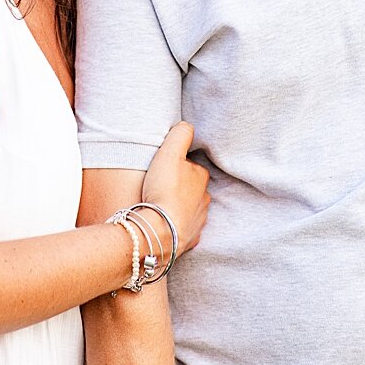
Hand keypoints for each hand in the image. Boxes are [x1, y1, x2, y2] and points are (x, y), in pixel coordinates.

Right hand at [139, 121, 210, 256]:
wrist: (160, 230)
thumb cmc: (165, 190)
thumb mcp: (169, 154)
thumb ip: (180, 135)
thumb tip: (187, 125)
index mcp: (201, 178)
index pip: (192, 166)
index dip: (178, 165)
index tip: (165, 167)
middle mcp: (204, 200)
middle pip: (192, 188)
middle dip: (181, 186)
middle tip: (161, 185)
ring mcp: (199, 221)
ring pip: (190, 208)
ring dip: (178, 205)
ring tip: (161, 204)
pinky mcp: (190, 239)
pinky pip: (184, 228)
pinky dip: (177, 224)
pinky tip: (164, 222)